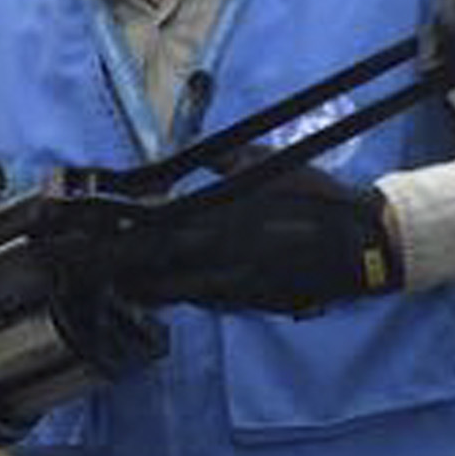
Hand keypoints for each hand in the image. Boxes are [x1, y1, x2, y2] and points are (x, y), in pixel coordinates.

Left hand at [111, 165, 401, 315]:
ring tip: (122, 280)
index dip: (116, 237)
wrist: (360, 245)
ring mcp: (232, 287)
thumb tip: (184, 152)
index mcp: (219, 221)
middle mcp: (219, 259)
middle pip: (149, 276)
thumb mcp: (268, 163)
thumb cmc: (314, 196)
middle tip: (98, 267)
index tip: (94, 233)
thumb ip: (221, 160)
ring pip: (172, 295)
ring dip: (145, 288)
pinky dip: (182, 295)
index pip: (151, 233)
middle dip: (120, 273)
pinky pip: (203, 302)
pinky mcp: (247, 304)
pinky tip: (172, 286)